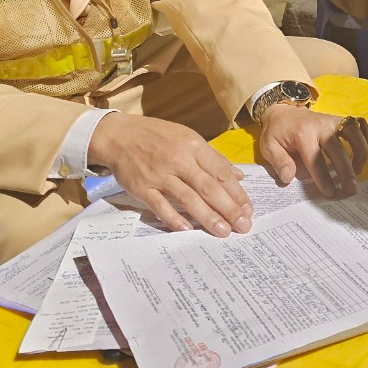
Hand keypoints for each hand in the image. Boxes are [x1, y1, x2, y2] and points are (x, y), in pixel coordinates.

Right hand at [88, 112, 251, 236]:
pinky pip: (160, 205)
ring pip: (188, 198)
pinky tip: (188, 230)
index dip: (236, 193)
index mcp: (194, 146)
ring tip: (223, 231)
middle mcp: (179, 160)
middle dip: (229, 208)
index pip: (221, 172)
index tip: (248, 209)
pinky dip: (173, 218)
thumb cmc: (157, 136)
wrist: (119, 135)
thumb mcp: (188, 137)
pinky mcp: (142, 187)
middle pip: (209, 187)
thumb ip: (213, 158)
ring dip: (208, 217)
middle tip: (243, 226)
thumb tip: (238, 176)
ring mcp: (160, 174)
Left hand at [257, 104, 367, 196]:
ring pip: (354, 133)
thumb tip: (288, 178)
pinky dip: (365, 135)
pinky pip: (358, 123)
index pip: (315, 159)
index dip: (324, 178)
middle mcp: (321, 125)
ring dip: (360, 153)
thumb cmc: (277, 131)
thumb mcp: (269, 146)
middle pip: (338, 149)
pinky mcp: (339, 118)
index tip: (330, 193)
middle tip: (351, 189)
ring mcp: (332, 120)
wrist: (282, 109)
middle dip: (346, 171)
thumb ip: (279, 162)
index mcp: (302, 134)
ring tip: (359, 171)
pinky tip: (362, 151)